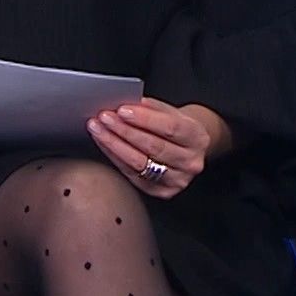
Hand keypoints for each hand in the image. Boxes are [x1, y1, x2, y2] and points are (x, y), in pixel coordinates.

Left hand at [85, 97, 226, 199]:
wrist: (186, 148)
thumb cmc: (175, 128)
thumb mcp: (170, 112)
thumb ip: (151, 108)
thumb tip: (126, 103)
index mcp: (197, 138)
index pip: (170, 128)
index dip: (145, 119)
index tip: (122, 110)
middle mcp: (191, 162)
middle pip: (153, 146)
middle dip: (124, 131)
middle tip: (104, 118)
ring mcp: (177, 180)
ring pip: (140, 162)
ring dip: (114, 144)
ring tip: (98, 130)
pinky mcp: (161, 191)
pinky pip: (132, 174)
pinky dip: (115, 157)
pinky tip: (104, 144)